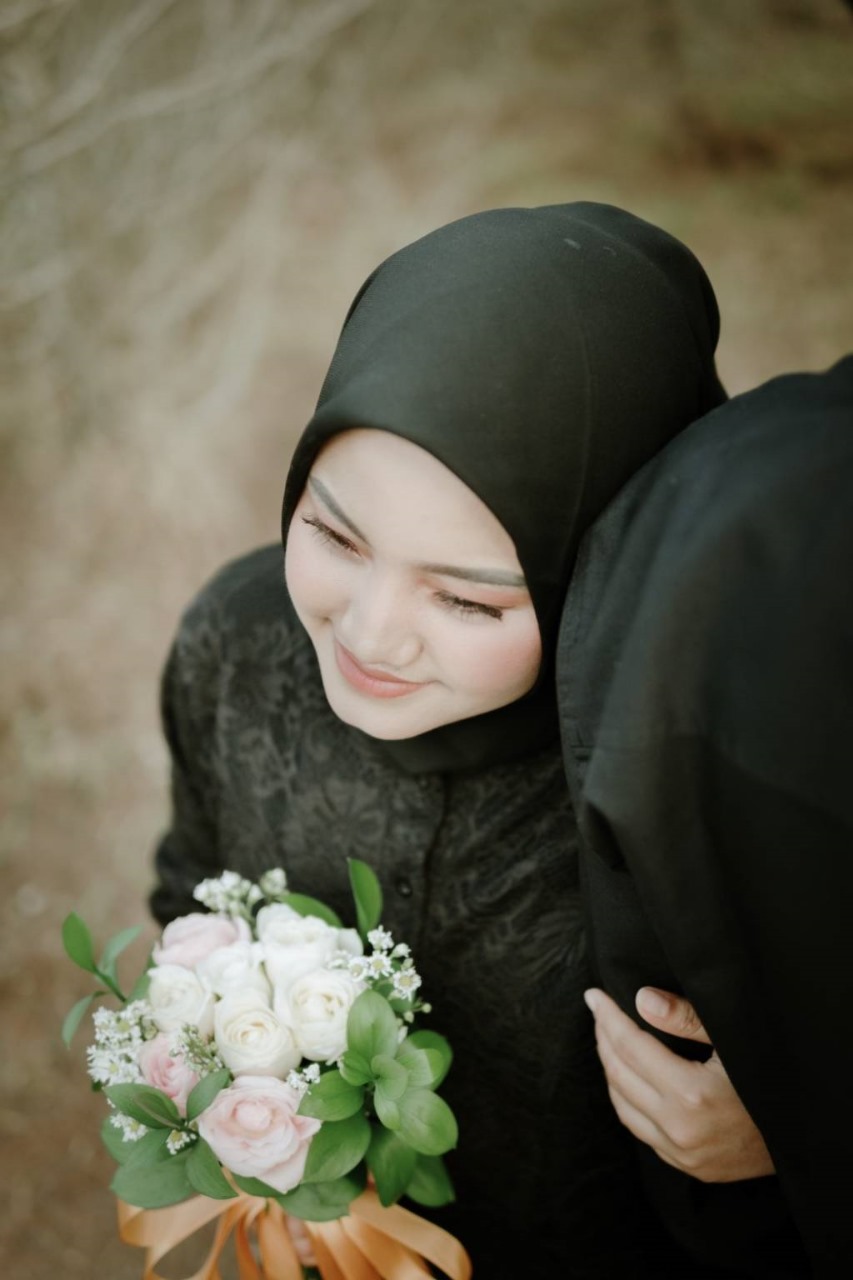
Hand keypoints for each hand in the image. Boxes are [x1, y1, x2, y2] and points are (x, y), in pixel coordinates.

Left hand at [584, 986, 774, 1182]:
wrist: (798, 1139)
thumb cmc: (767, 1080)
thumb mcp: (734, 1041)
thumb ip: (687, 1019)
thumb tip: (641, 998)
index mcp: (690, 1095)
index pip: (630, 1046)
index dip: (608, 1016)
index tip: (594, 995)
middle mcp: (679, 1129)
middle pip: (619, 1073)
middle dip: (604, 1037)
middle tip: (599, 1010)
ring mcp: (680, 1153)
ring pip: (622, 1104)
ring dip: (609, 1067)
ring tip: (607, 1037)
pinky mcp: (684, 1165)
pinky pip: (638, 1128)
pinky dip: (624, 1097)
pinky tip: (625, 1076)